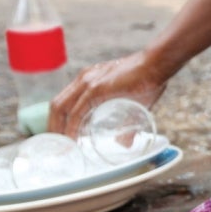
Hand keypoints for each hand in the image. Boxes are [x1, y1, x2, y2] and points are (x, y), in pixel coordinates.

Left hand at [48, 52, 167, 137]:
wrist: (158, 65)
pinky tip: (72, 139)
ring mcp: (88, 82)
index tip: (60, 137)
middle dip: (53, 127)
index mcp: (89, 80)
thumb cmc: (149, 80)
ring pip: (61, 108)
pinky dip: (72, 127)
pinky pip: (77, 111)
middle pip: (57, 105)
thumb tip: (124, 143)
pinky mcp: (96, 88)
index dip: (58, 120)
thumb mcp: (133, 104)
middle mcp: (83, 79)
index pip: (64, 101)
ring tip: (61, 146)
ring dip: (58, 129)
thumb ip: (126, 123)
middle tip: (56, 146)